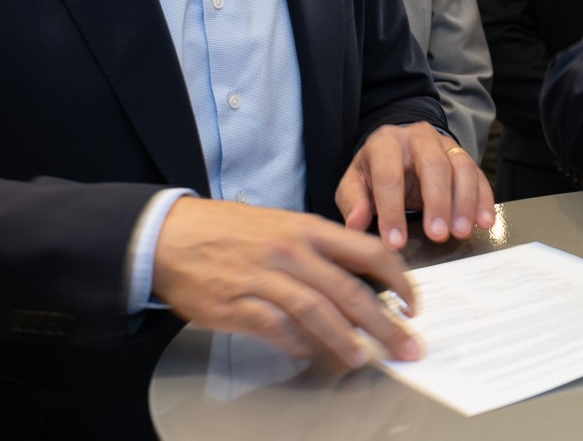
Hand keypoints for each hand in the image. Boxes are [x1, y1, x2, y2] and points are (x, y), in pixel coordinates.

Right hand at [151, 197, 421, 367]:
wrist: (169, 235)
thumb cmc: (230, 232)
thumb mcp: (283, 225)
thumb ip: (321, 250)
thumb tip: (362, 281)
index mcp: (308, 229)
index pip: (369, 252)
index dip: (399, 281)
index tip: (413, 305)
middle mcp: (291, 251)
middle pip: (350, 291)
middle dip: (385, 323)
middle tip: (407, 346)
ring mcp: (262, 278)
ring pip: (316, 310)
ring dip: (344, 338)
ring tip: (363, 357)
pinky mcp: (234, 304)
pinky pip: (274, 327)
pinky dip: (294, 342)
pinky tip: (307, 351)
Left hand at [337, 122, 493, 246]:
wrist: (398, 150)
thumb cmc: (374, 171)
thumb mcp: (354, 183)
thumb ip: (354, 202)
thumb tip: (355, 225)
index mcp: (385, 142)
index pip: (389, 176)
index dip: (392, 211)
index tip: (395, 242)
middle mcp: (419, 138)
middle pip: (433, 165)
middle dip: (437, 202)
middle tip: (436, 235)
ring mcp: (446, 145)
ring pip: (462, 167)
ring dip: (465, 202)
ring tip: (461, 232)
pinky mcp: (464, 157)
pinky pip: (479, 176)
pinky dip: (483, 200)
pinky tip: (484, 222)